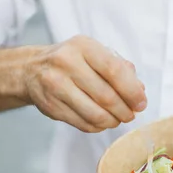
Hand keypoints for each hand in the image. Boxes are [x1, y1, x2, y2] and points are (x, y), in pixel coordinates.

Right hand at [25, 35, 146, 131]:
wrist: (32, 70)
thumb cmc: (72, 61)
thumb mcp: (94, 54)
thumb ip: (120, 69)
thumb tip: (140, 91)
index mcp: (83, 46)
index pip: (114, 70)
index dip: (132, 91)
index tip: (141, 103)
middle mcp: (66, 63)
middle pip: (106, 96)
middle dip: (125, 110)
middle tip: (131, 115)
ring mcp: (56, 86)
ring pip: (95, 114)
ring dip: (112, 121)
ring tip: (117, 119)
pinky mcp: (51, 106)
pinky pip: (83, 123)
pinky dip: (98, 126)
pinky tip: (101, 121)